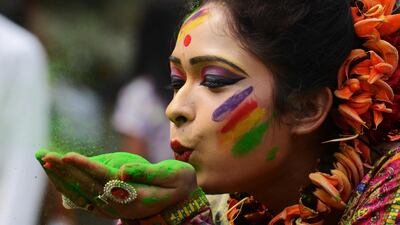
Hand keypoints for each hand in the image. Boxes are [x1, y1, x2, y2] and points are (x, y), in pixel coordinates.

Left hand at [36, 150, 196, 219]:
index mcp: (135, 196)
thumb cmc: (180, 183)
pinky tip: (58, 175)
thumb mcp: (172, 176)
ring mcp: (114, 207)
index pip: (105, 179)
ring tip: (45, 161)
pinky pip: (85, 196)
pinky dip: (69, 185)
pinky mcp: (111, 204)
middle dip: (65, 171)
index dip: (85, 167)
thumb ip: (148, 173)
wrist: (182, 199)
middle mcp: (121, 205)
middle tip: (45, 155)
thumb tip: (123, 170)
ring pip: (82, 192)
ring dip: (62, 177)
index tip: (68, 156)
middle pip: (87, 186)